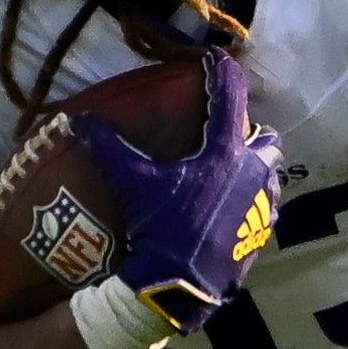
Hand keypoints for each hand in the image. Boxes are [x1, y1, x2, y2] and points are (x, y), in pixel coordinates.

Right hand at [75, 48, 282, 333]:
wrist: (179, 289)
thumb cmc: (159, 230)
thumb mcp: (132, 184)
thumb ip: (107, 148)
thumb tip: (77, 119)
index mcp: (227, 153)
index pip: (231, 95)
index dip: (222, 71)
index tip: (214, 59)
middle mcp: (254, 174)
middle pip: (266, 139)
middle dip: (251, 133)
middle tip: (224, 136)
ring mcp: (261, 208)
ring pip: (270, 176)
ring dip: (254, 169)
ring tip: (226, 174)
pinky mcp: (260, 237)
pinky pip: (264, 210)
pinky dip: (250, 203)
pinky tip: (228, 211)